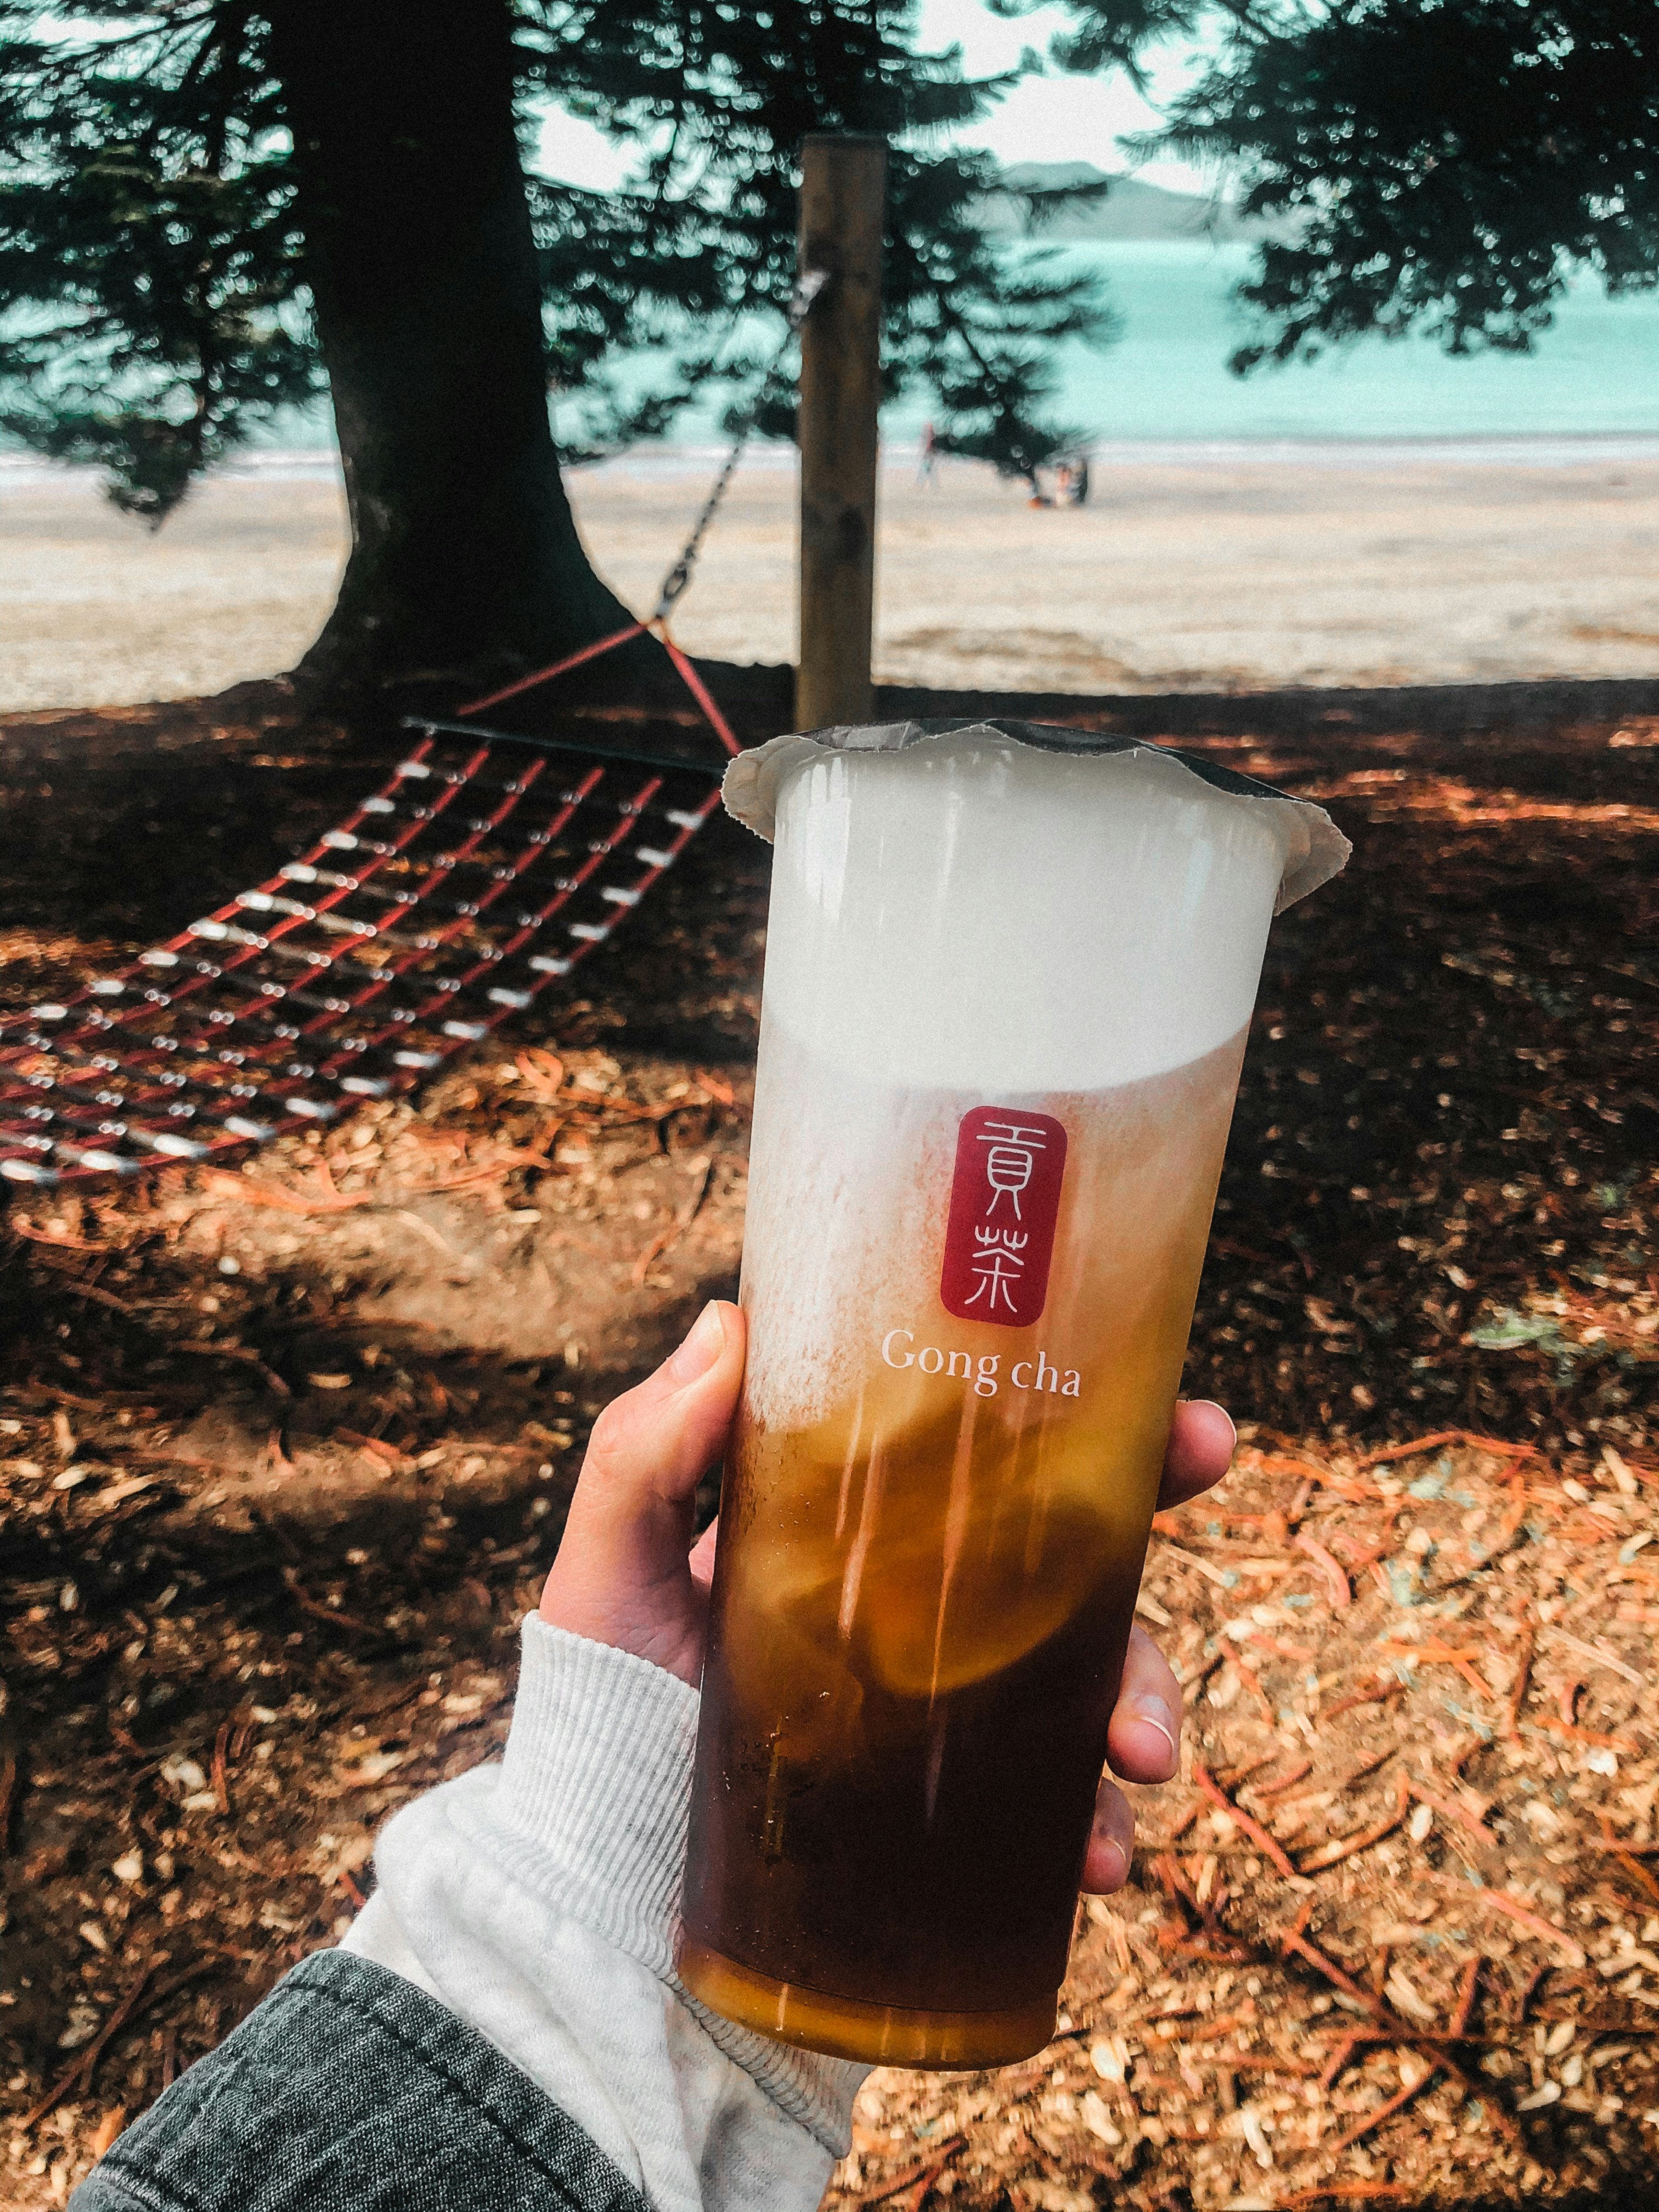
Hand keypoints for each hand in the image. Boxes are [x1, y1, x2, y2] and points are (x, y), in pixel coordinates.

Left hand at [538, 1300, 1235, 1892]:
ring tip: (1141, 1755)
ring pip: (1089, 1682)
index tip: (1173, 1403)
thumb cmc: (599, 1722)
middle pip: (1070, 1552)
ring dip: (1145, 1698)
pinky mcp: (959, 1823)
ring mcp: (949, 1720)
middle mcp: (919, 1615)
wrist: (607, 1908)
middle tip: (1209, 1470)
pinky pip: (1058, 1812)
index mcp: (858, 1534)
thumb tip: (729, 1317)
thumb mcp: (608, 1576)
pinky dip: (1096, 1826)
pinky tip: (1095, 1855)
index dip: (1086, 1419)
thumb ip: (646, 1454)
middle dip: (1158, 1518)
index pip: (982, 1454)